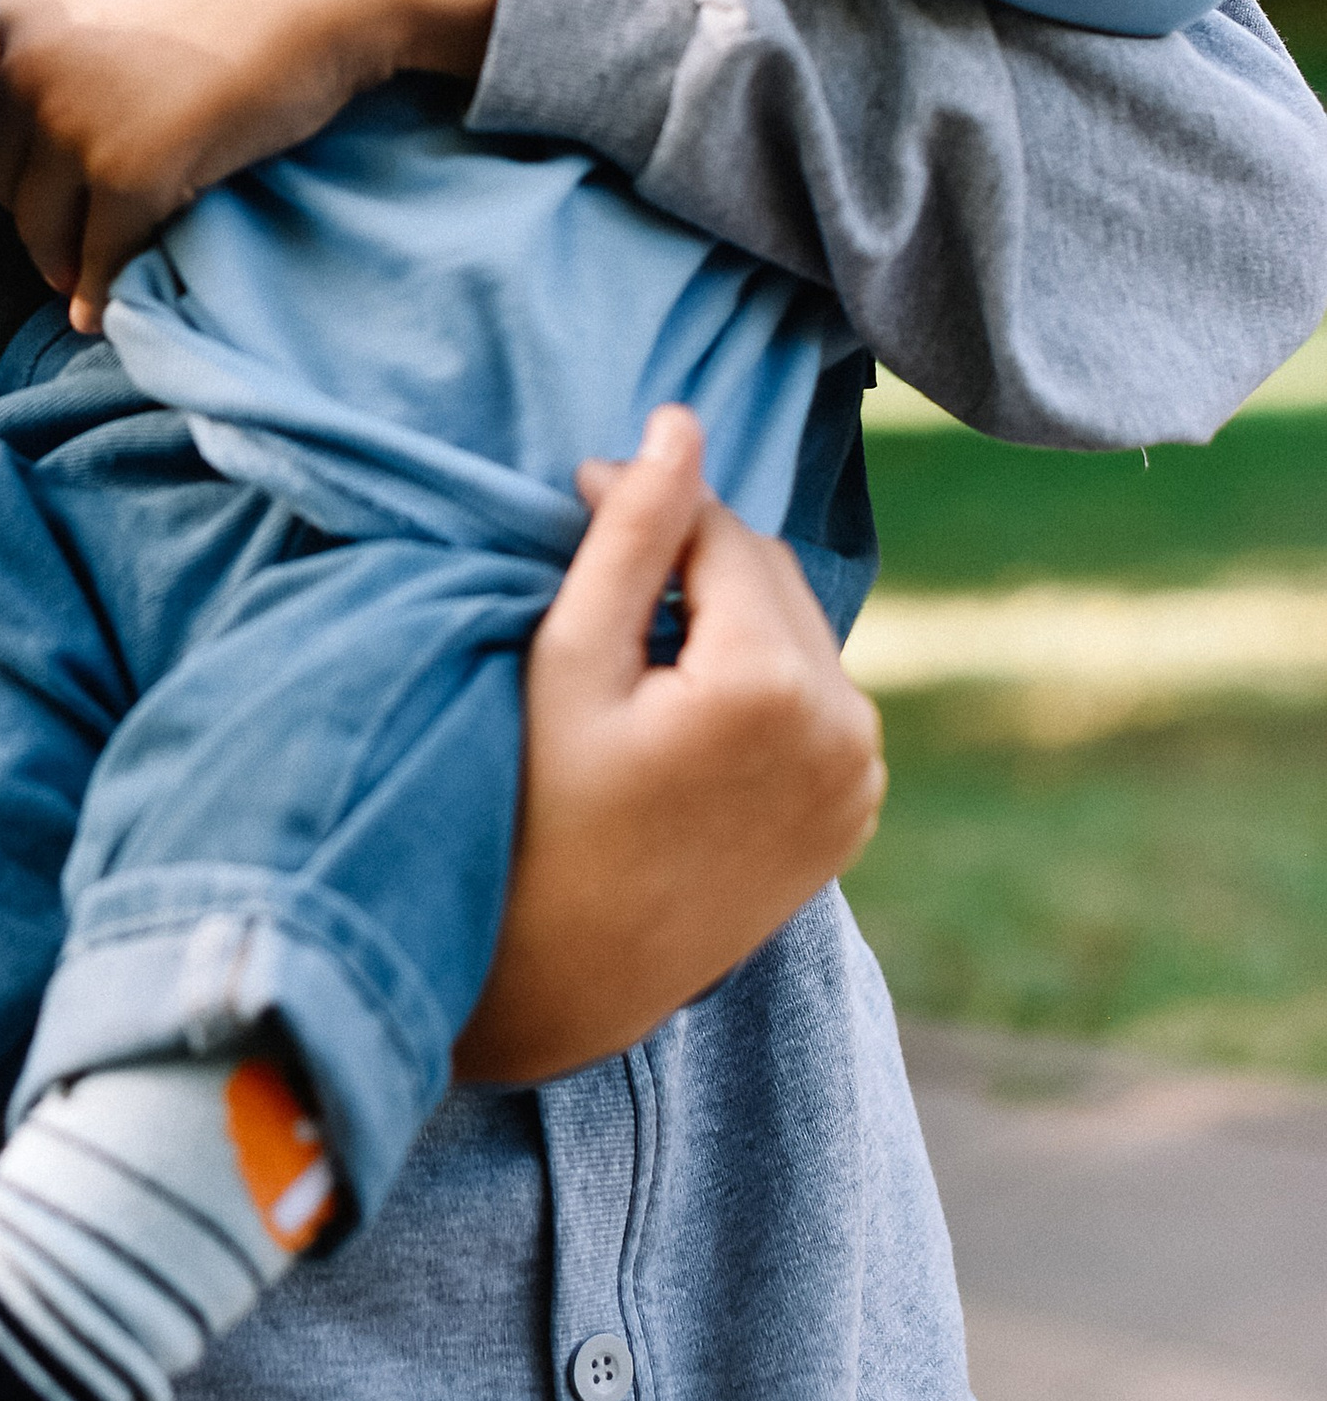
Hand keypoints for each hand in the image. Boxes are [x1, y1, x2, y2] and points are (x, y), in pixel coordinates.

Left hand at [0, 0, 505, 329]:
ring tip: (80, 290)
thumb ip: (72, 16)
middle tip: (62, 249)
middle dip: (35, 217)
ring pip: (43, 227)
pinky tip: (106, 311)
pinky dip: (103, 290)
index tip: (45, 189)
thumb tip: (59, 65)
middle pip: (3, 179)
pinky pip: (102, 254)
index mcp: (10, 11)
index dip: (19, 160)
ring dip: (62, 264)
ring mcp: (72, 123)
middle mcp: (23, 69)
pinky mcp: (130, 174)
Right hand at [456, 407, 886, 1084]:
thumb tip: (683, 420)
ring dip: (725, 621)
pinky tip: (683, 722)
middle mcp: (845, 726)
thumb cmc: (539, 814)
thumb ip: (632, 533)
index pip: (719, 532)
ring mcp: (860, 777)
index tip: (572, 502)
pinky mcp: (856, 812)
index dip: (642, 505)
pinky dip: (757, 685)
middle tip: (597, 598)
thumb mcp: (568, 660)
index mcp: (774, 683)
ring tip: (637, 663)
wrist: (568, 980)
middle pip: (766, 576)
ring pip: (794, 634)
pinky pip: (814, 701)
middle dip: (689, 564)